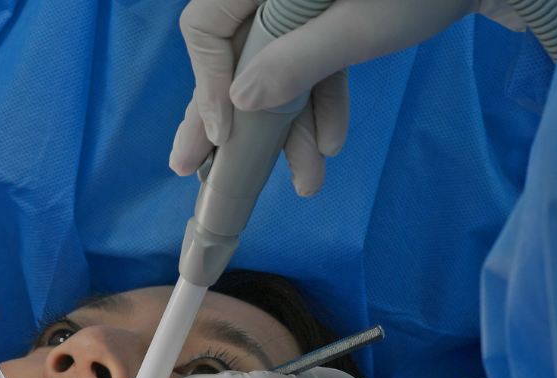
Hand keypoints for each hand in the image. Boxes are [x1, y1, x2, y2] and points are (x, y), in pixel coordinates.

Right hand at [171, 0, 523, 196]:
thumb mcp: (360, 26)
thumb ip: (296, 62)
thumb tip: (237, 106)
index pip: (205, 26)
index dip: (208, 81)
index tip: (223, 134)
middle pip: (234, 52)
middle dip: (234, 119)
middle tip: (197, 171)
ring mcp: (301, 2)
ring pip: (274, 66)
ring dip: (290, 124)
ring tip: (306, 181)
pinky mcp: (329, 14)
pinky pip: (309, 61)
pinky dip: (320, 101)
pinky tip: (332, 142)